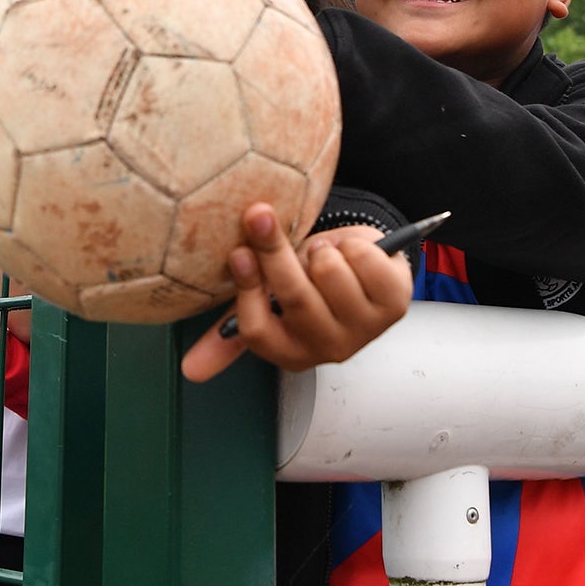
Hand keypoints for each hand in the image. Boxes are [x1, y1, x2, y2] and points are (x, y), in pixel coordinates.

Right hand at [180, 204, 412, 381]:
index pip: (258, 329)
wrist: (363, 275)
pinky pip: (366, 260)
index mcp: (290, 352)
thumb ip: (231, 333)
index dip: (248, 289)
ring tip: (323, 253)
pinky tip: (352, 254)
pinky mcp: (395, 305)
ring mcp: (364, 330)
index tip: (237, 253)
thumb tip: (189, 371)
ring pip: (329, 272)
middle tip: (259, 215)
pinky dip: (354, 245)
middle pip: (293, 295)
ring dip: (322, 249)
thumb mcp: (270, 306)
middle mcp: (328, 350)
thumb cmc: (308, 288)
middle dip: (273, 250)